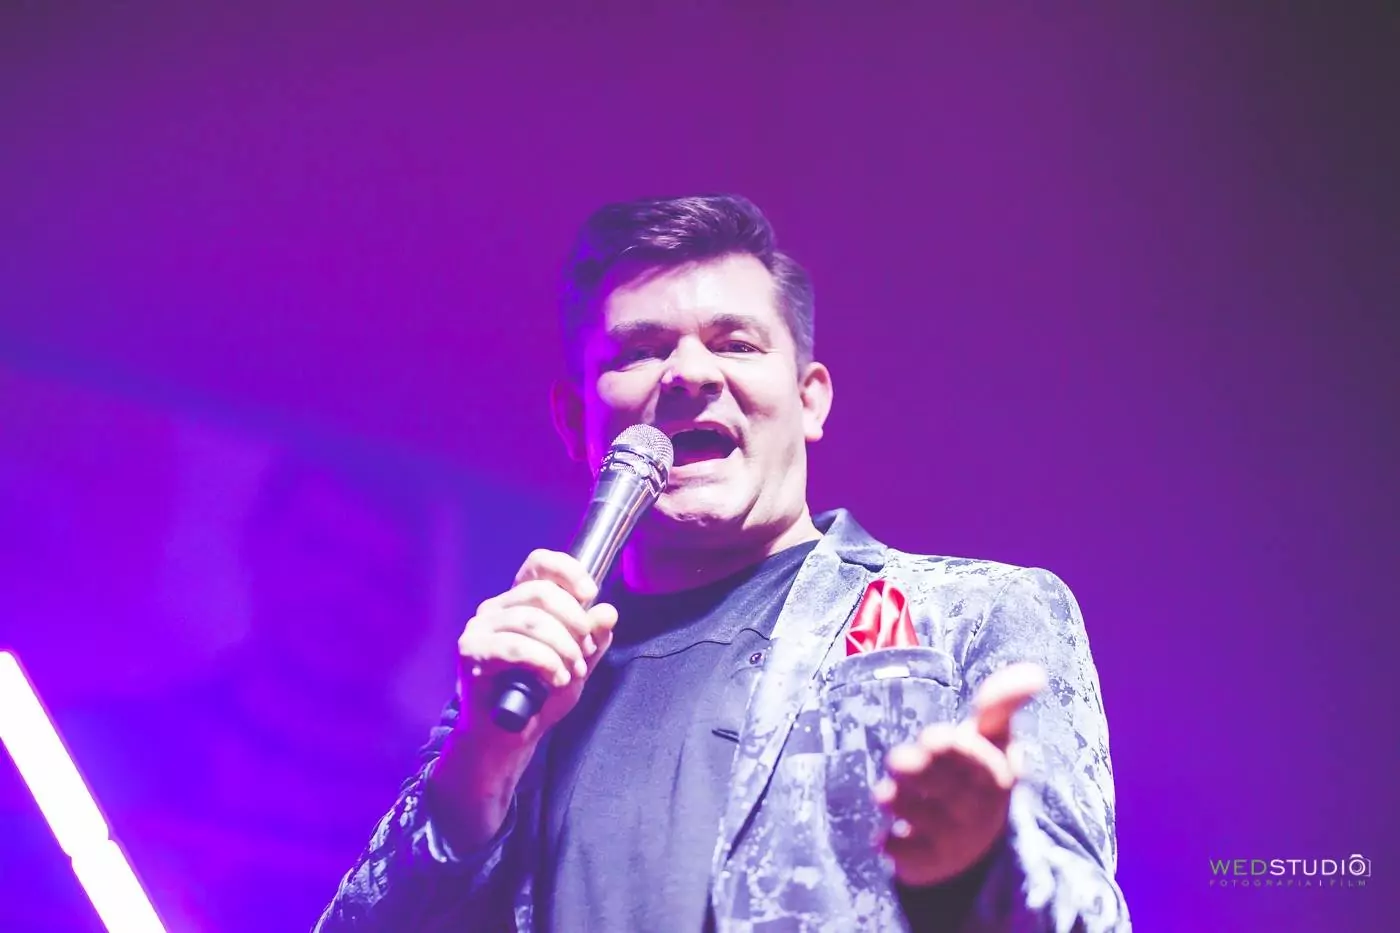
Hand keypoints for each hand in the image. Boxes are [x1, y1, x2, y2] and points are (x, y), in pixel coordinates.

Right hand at [429, 549, 616, 847]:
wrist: (506, 739)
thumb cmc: (538, 698)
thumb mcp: (576, 665)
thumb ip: (593, 639)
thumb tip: (608, 612)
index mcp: (518, 603)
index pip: (538, 565)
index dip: (566, 571)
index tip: (590, 593)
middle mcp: (494, 610)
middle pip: (539, 593)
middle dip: (573, 620)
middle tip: (585, 650)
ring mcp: (479, 630)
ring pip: (531, 621)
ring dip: (562, 647)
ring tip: (572, 671)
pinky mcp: (470, 653)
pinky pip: (515, 647)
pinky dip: (544, 662)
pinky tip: (556, 678)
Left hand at [875, 662, 1046, 886]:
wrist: (979, 851)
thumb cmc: (978, 777)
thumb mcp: (994, 740)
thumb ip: (1002, 704)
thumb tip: (1037, 673)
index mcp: (993, 775)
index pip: (971, 760)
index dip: (948, 748)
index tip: (932, 738)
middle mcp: (976, 811)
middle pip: (936, 784)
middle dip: (911, 768)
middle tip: (898, 761)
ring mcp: (954, 841)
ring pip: (913, 813)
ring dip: (893, 800)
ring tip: (888, 795)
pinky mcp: (930, 866)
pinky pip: (900, 851)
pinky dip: (889, 843)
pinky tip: (886, 836)